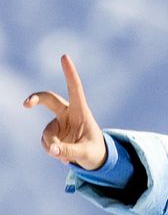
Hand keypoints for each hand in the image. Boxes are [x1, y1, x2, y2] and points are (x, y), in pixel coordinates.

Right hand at [23, 53, 106, 170]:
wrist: (93, 158)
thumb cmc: (95, 152)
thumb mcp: (86, 153)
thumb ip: (69, 151)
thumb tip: (52, 149)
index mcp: (80, 110)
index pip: (75, 88)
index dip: (69, 73)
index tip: (64, 56)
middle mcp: (67, 113)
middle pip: (48, 99)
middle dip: (36, 99)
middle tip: (26, 104)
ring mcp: (58, 122)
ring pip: (47, 132)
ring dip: (51, 146)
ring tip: (65, 157)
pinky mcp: (53, 132)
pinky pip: (46, 142)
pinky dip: (51, 151)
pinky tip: (62, 157)